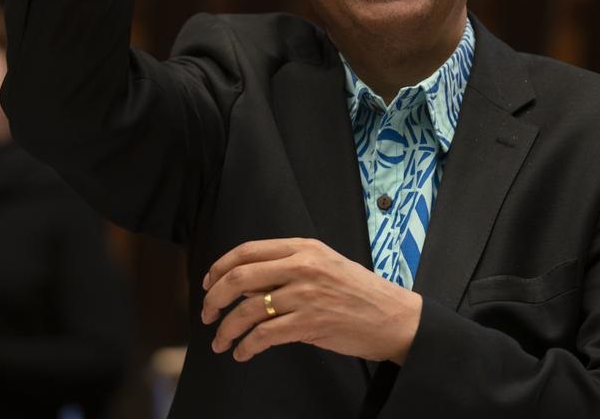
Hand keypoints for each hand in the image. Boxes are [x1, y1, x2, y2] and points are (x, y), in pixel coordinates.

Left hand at [201, 238, 421, 363]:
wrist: (392, 316)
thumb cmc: (359, 292)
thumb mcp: (325, 264)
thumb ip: (290, 267)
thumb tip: (249, 283)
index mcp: (304, 247)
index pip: (248, 250)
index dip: (220, 267)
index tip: (208, 283)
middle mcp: (302, 266)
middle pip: (240, 277)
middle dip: (214, 298)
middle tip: (206, 313)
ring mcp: (305, 295)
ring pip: (248, 310)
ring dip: (226, 329)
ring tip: (220, 341)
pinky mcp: (309, 323)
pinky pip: (265, 336)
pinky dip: (247, 346)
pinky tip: (242, 353)